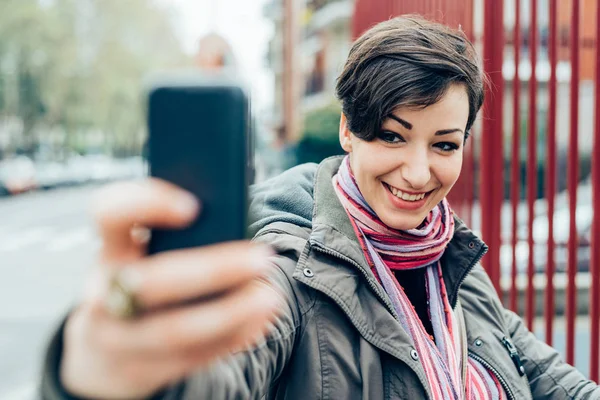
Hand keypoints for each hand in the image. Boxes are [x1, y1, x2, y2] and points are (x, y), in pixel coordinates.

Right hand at [60, 179, 280, 398]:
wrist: (102, 353)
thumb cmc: (142, 283)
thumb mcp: (143, 257)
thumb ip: (178, 238)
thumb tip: (232, 224)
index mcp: (109, 251)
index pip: (110, 215)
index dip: (147, 204)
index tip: (193, 207)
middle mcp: (103, 294)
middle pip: (152, 281)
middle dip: (213, 269)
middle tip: (261, 258)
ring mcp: (118, 338)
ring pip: (174, 330)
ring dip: (231, 313)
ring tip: (270, 297)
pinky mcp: (141, 371)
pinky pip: (190, 357)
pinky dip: (230, 338)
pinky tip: (259, 322)